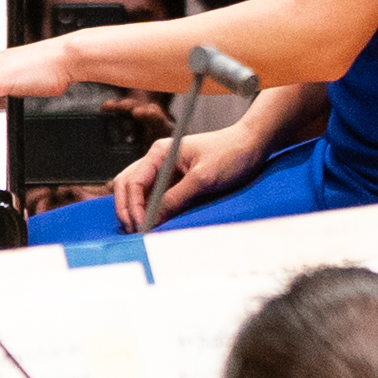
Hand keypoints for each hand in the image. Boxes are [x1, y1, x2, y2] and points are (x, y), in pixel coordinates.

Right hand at [113, 121, 269, 230]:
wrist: (250, 145)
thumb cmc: (230, 153)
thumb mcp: (203, 179)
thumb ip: (176, 198)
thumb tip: (154, 219)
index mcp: (159, 152)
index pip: (133, 181)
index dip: (133, 206)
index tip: (142, 226)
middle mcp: (157, 160)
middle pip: (128, 185)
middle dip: (127, 209)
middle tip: (135, 231)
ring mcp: (165, 171)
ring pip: (138, 192)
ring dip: (135, 210)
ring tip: (141, 230)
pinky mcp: (175, 181)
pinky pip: (155, 196)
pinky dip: (150, 210)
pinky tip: (154, 222)